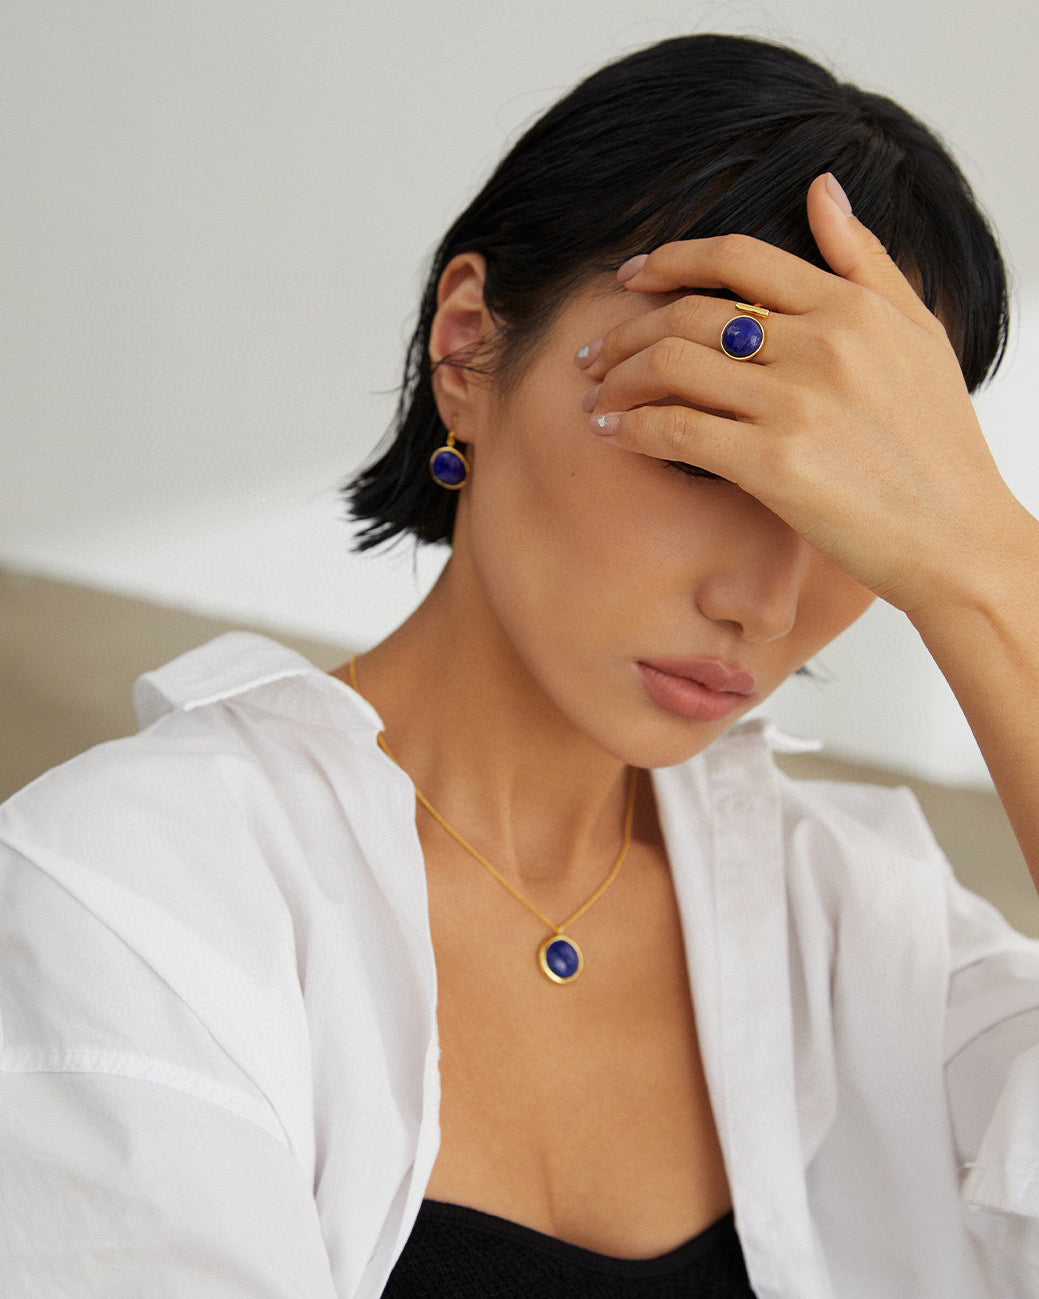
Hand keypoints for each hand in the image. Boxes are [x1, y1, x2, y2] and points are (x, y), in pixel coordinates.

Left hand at [580, 173, 1023, 617]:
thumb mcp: (918, 334)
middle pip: (689, 313)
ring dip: (618, 379)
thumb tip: (822, 187)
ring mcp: (796, 404)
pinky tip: (612, 435)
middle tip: (594, 354)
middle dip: (626, 331)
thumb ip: (865, 260)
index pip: (736, 258)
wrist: (956, 537)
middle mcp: (820, 344)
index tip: (632, 278)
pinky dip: (632, 428)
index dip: (670, 260)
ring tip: (596, 397)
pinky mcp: (774, 464)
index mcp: (850, 307)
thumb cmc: (938, 443)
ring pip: (671, 365)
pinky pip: (676, 430)